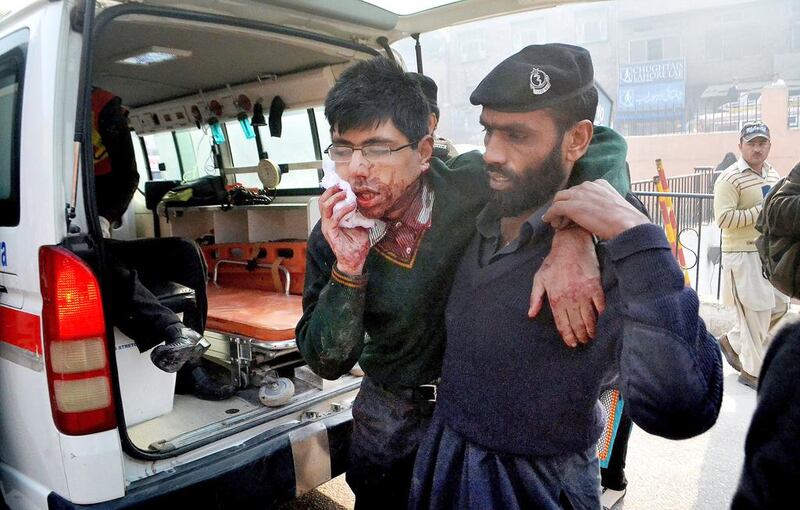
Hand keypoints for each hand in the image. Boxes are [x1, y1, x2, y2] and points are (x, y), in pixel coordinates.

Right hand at [319, 186, 369, 274]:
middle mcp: (327, 222)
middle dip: (331, 190)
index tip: (343, 184)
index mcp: (333, 219)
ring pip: (325, 206)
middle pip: (323, 201)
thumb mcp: (361, 226)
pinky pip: (334, 218)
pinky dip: (343, 210)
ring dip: (335, 197)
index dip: (333, 191)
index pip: (328, 201)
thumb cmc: (356, 246)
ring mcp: (328, 227)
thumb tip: (368, 205)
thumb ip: (361, 216)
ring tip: (346, 193)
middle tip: (342, 185)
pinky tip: (352, 206)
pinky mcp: (331, 233)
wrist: (354, 262)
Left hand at [529, 227, 604, 346]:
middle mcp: (570, 298)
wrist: (571, 245)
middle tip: (583, 342)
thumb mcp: (539, 279)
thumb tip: (531, 314)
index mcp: (555, 298)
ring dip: (591, 330)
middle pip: (576, 324)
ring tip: (591, 336)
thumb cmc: (554, 262)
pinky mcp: (595, 287)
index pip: (562, 324)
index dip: (567, 336)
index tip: (571, 344)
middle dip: (580, 336)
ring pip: (589, 318)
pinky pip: (600, 305)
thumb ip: (535, 298)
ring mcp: (583, 293)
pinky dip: (601, 315)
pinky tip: (601, 320)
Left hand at [542, 180, 647, 239]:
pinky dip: (550, 215)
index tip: (575, 214)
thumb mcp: (615, 206)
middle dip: (564, 206)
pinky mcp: (572, 206)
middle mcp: (588, 186)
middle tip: (564, 220)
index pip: (580, 190)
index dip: (575, 202)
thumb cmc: (626, 221)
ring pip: (559, 199)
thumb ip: (605, 204)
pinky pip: (555, 208)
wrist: (628, 225)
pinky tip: (550, 222)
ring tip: (558, 224)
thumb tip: (601, 213)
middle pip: (568, 193)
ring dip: (556, 211)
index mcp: (599, 184)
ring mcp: (579, 195)